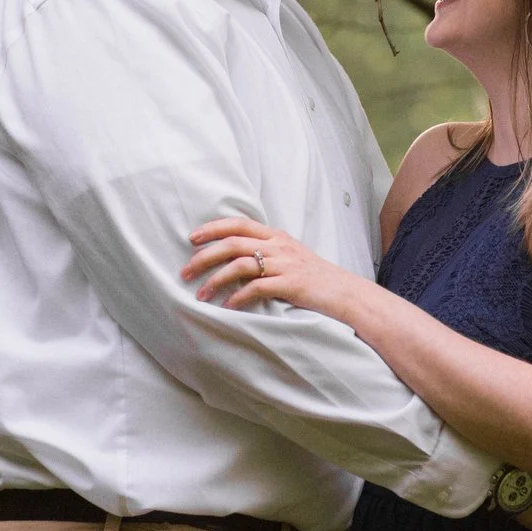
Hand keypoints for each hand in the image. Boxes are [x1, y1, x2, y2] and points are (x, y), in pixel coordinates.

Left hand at [183, 218, 347, 313]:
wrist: (345, 293)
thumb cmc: (315, 278)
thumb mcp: (291, 256)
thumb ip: (267, 252)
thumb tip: (234, 258)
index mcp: (277, 236)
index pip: (240, 224)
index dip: (214, 228)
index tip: (192, 238)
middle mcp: (280, 246)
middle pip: (233, 243)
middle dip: (205, 257)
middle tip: (185, 271)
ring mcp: (286, 264)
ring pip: (241, 264)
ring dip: (216, 279)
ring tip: (201, 293)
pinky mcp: (291, 284)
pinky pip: (257, 287)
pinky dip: (238, 297)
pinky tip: (227, 306)